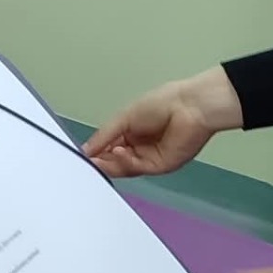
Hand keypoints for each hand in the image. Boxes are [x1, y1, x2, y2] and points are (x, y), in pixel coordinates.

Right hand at [84, 66, 241, 176]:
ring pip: (124, 168)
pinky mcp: (161, 166)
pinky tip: (118, 152)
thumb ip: (104, 136)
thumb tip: (86, 150)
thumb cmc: (163, 103)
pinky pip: (138, 168)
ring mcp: (150, 158)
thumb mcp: (124, 118)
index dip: (95, 153)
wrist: (191, 107)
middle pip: (114, 162)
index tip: (82, 155)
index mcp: (130, 134)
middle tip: (88, 162)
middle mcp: (140, 148)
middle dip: (101, 162)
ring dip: (110, 164)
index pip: (108, 150)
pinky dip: (126, 162)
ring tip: (98, 159)